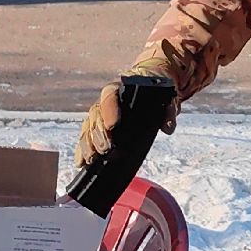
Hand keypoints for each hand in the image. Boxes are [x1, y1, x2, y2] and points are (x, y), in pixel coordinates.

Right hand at [75, 45, 183, 167]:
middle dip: (99, 134)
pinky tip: (81, 164)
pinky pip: (87, 138)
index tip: (113, 125)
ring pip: (88, 127)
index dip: (109, 110)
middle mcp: (106, 101)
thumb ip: (168, 110)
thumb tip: (167, 127)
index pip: (109, 96)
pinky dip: (83, 151)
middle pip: (96, 115)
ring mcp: (101, 115)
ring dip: (88, 144)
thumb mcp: (167, 97)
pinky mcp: (99, 129)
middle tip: (105, 149)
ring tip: (92, 160)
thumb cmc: (158, 93)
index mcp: (121, 88)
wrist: (152, 86)